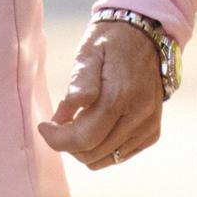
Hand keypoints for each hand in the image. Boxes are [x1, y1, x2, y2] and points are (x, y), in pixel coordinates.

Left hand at [37, 19, 163, 168]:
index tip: (44, 126)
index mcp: (120, 95)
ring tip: (78, 122)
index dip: (57, 139)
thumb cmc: (109, 43)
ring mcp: (148, 126)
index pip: (84, 138)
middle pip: (92, 153)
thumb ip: (78, 85)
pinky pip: (119, 156)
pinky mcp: (151, 133)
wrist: (144, 37)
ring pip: (104, 159)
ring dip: (84, 148)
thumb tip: (61, 118)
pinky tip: (96, 125)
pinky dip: (101, 148)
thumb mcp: (88, 53)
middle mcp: (138, 115)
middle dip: (68, 143)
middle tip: (60, 122)